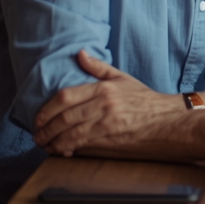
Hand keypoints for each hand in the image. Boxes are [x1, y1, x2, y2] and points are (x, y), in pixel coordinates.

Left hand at [33, 50, 179, 155]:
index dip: (46, 109)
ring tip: (45, 144)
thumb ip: (99, 68)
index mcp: (104, 88)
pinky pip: (81, 143)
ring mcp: (107, 122)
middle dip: (45, 129)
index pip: (65, 96)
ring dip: (52, 141)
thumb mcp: (123, 79)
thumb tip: (80, 53)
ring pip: (69, 132)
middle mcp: (103, 104)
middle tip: (38, 135)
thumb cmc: (144, 100)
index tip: (38, 118)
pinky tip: (61, 150)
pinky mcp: (110, 137)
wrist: (166, 119)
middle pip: (64, 117)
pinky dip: (67, 147)